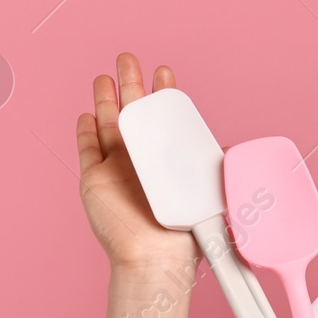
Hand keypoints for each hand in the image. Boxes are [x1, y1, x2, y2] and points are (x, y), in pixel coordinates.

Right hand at [75, 53, 197, 269]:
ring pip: (108, 126)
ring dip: (106, 99)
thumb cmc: (188, 237)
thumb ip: (218, 170)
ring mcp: (117, 170)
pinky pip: (87, 150)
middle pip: (133, 114)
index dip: (164, 95)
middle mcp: (143, 162)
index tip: (164, 72)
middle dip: (131, 84)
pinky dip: (85, 130)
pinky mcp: (94, 182)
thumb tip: (232, 150)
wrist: (158, 259)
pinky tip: (86, 113)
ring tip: (105, 75)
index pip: (166, 121)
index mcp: (170, 162)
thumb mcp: (212, 197)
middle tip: (129, 58)